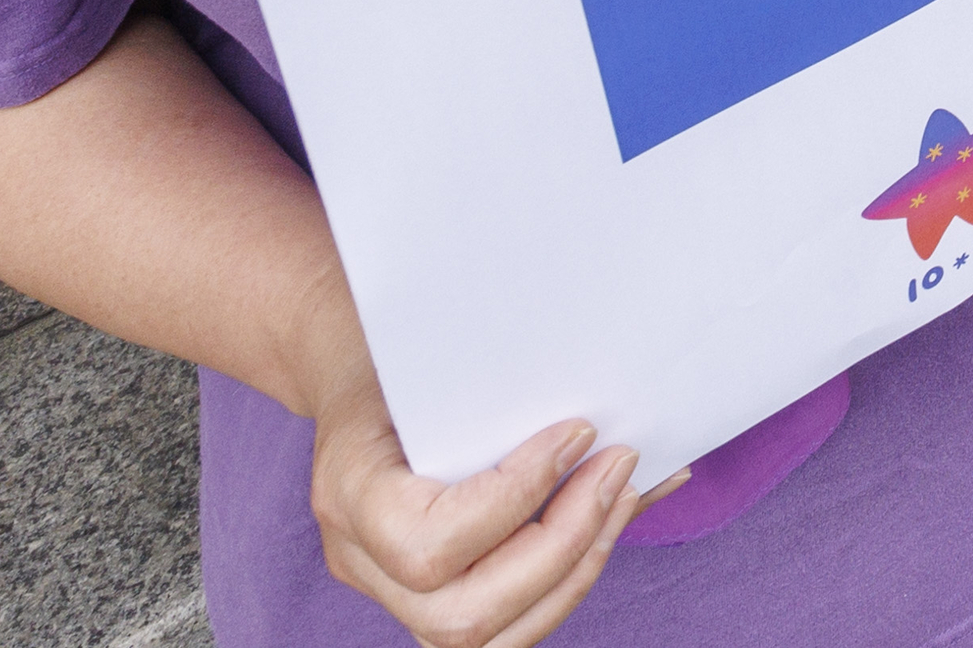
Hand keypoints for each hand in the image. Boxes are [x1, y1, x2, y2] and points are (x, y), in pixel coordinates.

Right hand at [309, 356, 657, 647]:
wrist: (360, 377)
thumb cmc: (403, 358)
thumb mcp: (431, 354)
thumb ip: (499, 390)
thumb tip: (600, 411)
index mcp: (348, 493)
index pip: (430, 544)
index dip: (515, 500)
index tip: (579, 434)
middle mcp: (361, 562)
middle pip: (464, 613)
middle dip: (562, 545)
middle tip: (619, 470)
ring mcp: (392, 595)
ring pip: (489, 638)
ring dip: (575, 570)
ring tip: (624, 496)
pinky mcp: (430, 603)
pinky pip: (505, 627)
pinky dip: (567, 582)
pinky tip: (607, 525)